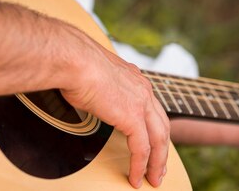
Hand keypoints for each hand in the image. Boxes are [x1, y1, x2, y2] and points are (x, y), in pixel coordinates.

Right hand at [59, 27, 169, 188]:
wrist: (75, 60)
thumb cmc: (76, 63)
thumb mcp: (95, 73)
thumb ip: (99, 84)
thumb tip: (86, 92)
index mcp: (134, 77)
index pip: (152, 107)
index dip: (155, 127)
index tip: (153, 143)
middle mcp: (142, 88)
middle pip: (162, 124)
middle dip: (163, 149)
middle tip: (160, 168)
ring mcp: (140, 102)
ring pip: (159, 139)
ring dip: (157, 162)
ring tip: (153, 179)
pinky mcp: (132, 117)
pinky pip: (142, 149)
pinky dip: (140, 166)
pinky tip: (135, 178)